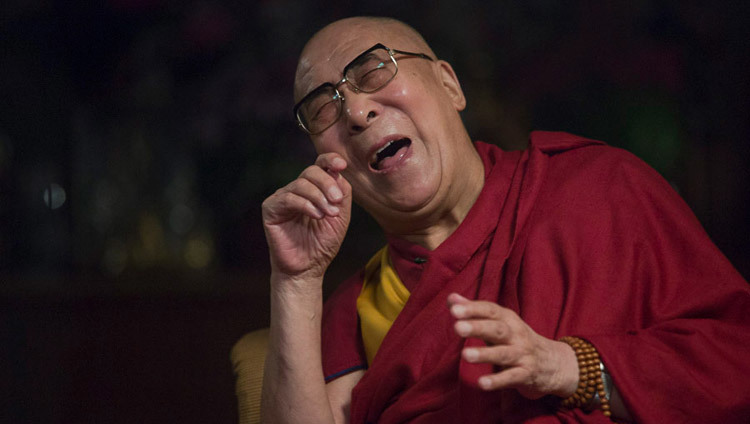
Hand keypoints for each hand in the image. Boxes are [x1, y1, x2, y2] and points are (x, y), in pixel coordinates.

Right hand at [262, 153, 351, 282]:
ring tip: (328, 214)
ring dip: (319, 197)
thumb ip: (342, 193)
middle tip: (337, 201)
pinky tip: (316, 216)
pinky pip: (288, 198)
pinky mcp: (271, 208)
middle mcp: (297, 189)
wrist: (308, 268)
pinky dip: (306, 205)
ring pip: (301, 184)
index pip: (320, 165)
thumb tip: (338, 173)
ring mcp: (283, 197)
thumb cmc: (323, 243)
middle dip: (327, 184)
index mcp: (314, 188)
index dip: (330, 160)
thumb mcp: (340, 216)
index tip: (342, 165)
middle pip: (311, 171)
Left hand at [447, 293, 578, 399]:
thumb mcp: (500, 323)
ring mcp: (523, 354)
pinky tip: (482, 383)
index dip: (473, 309)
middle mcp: (517, 334)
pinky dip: (497, 381)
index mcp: (508, 319)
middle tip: (457, 327)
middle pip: (497, 329)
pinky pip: (511, 377)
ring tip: (465, 355)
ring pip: (503, 354)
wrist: (554, 363)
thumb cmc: (518, 339)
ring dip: (485, 354)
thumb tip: (451, 298)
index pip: (491, 310)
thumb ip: (475, 311)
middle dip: (478, 327)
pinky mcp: (527, 374)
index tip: (454, 309)